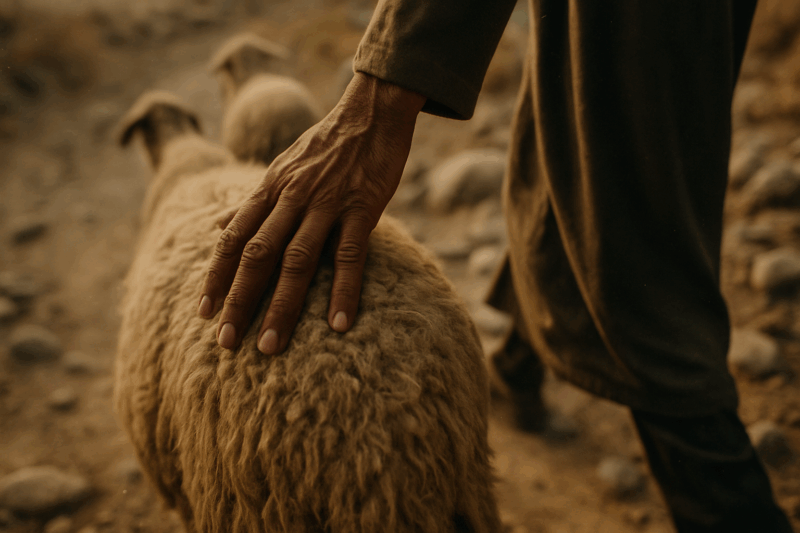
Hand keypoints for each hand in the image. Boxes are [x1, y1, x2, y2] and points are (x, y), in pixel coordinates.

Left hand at [198, 73, 425, 353]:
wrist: (371, 111)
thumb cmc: (326, 144)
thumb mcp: (281, 168)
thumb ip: (251, 202)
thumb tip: (215, 225)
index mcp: (270, 188)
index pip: (234, 238)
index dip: (217, 276)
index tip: (203, 313)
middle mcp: (291, 197)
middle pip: (257, 256)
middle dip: (239, 301)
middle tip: (226, 342)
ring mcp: (326, 203)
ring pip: (296, 261)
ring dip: (281, 306)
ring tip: (270, 345)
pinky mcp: (361, 207)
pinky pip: (350, 255)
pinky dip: (343, 291)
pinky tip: (340, 324)